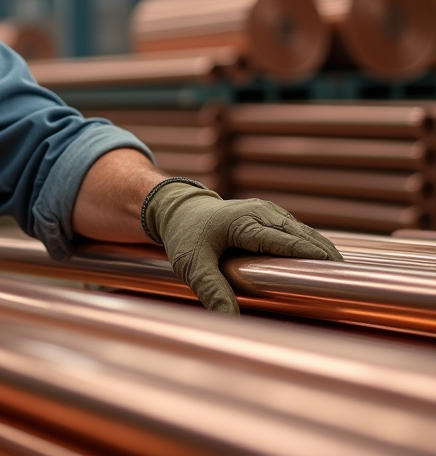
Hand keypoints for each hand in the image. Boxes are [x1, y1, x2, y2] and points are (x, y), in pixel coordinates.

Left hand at [142, 180, 341, 313]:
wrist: (177, 208)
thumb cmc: (184, 235)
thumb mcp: (192, 264)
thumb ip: (211, 290)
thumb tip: (231, 319)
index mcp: (246, 222)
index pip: (288, 241)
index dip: (313, 256)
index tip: (338, 273)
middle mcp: (262, 212)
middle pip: (304, 236)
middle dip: (326, 256)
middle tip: (351, 282)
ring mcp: (268, 211)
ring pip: (304, 232)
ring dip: (323, 251)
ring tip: (346, 276)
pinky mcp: (270, 216)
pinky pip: (297, 232)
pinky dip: (311, 246)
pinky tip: (325, 265)